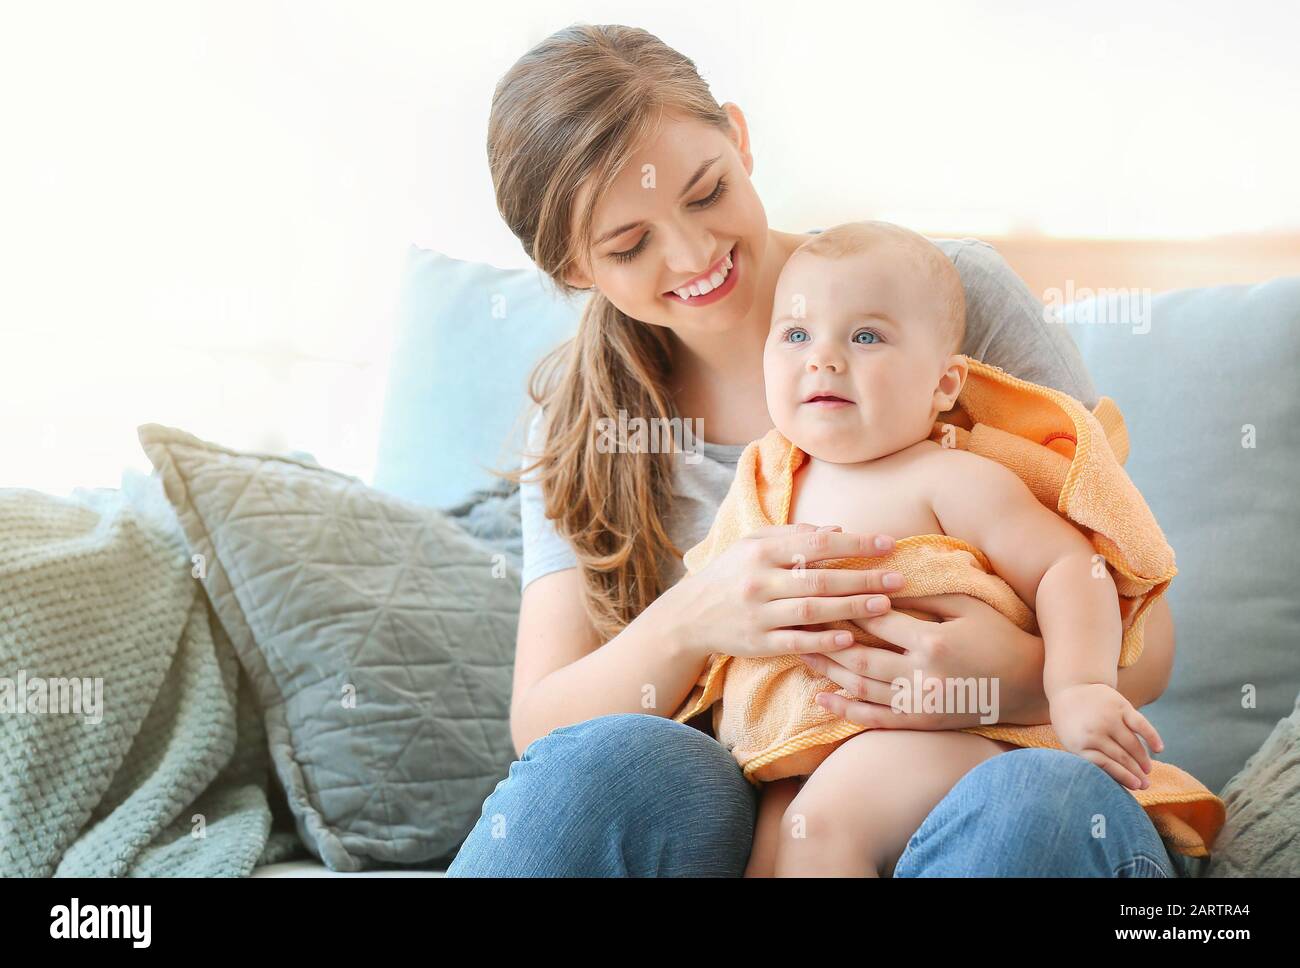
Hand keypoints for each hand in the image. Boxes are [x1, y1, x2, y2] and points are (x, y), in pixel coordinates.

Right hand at [667, 523, 903, 662]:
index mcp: (762, 552)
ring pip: (811, 610)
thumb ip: (793, 535)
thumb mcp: (752, 545)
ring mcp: (759, 614)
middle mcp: (760, 581)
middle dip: (863, 578)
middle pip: (820, 578)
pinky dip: (824, 640)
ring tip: (885, 605)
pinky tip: (851, 638)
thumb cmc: (730, 574)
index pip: (816, 543)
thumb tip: (837, 529)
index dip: (855, 542)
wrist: (688, 616)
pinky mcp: (758, 643)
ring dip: (851, 608)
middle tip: (898, 579)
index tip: (888, 543)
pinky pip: (796, 641)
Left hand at [799, 593, 1048, 729]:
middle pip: (859, 655)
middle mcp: (922, 676)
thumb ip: (926, 593)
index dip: (846, 605)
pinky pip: (875, 718)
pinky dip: (846, 708)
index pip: (877, 619)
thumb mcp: (969, 605)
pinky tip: (822, 697)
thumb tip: (883, 576)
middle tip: (797, 623)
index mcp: (932, 641)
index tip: (821, 592)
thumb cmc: (999, 635)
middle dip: (824, 639)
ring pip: (861, 687)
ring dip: (827, 670)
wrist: (1028, 686)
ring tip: (800, 652)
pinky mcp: (920, 722)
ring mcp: (919, 703)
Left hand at [1049, 683, 1163, 790]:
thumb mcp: (1071, 742)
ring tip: (1148, 771)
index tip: (1135, 787)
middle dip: (1136, 773)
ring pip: (1132, 744)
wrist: (1070, 688)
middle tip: (1146, 785)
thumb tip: (1116, 782)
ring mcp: (1109, 717)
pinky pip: (1141, 724)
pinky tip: (1159, 749)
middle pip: (1121, 757)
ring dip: (1143, 760)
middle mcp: (1094, 731)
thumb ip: (1090, 760)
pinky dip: (1152, 737)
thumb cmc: (1072, 724)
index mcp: (1079, 744)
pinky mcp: (1121, 705)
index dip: (1123, 777)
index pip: (1105, 766)